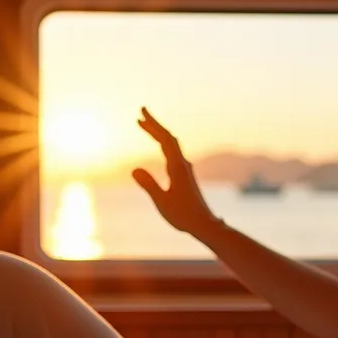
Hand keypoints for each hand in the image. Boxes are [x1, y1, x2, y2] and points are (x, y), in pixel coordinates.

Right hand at [133, 107, 220, 235]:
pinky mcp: (184, 175)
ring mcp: (184, 169)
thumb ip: (149, 185)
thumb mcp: (162, 201)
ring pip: (171, 145)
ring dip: (158, 134)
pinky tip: (160, 146)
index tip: (141, 114)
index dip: (153, 125)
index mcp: (178, 167)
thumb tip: (134, 169)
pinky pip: (172, 153)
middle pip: (168, 138)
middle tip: (140, 113)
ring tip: (144, 126)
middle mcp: (183, 164)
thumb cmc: (183, 215)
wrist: (203, 224)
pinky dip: (163, 144)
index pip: (165, 139)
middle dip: (154, 125)